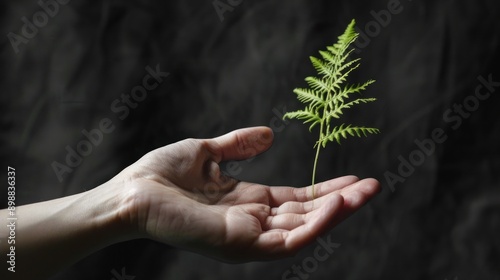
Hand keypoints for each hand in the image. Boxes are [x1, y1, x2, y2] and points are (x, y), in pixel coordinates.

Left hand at [111, 127, 379, 261]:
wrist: (131, 191)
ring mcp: (248, 237)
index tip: (354, 177)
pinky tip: (337, 204)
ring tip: (364, 193)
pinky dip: (315, 224)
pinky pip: (288, 241)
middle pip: (306, 216)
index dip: (325, 189)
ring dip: (337, 213)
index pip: (296, 200)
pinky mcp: (241, 245)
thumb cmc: (162, 174)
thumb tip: (269, 133)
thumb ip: (239, 145)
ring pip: (304, 231)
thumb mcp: (208, 152)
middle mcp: (253, 223)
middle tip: (373, 186)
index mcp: (247, 202)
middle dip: (341, 202)